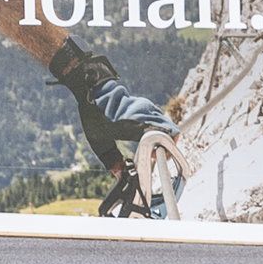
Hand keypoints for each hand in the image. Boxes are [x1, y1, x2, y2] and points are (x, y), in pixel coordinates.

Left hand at [50, 41, 169, 173]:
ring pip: (167, 125)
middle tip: (155, 156)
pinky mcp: (146, 105)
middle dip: (167, 147)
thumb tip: (120, 175)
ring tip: (151, 148)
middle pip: (171, 132)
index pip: (166, 136)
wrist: (92, 88)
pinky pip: (160, 120)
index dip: (166, 149)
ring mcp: (147, 108)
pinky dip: (159, 130)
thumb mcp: (98, 141)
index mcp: (136, 124)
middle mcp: (146, 115)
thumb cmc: (93, 114)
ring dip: (163, 138)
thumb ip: (110, 159)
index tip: (155, 158)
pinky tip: (147, 137)